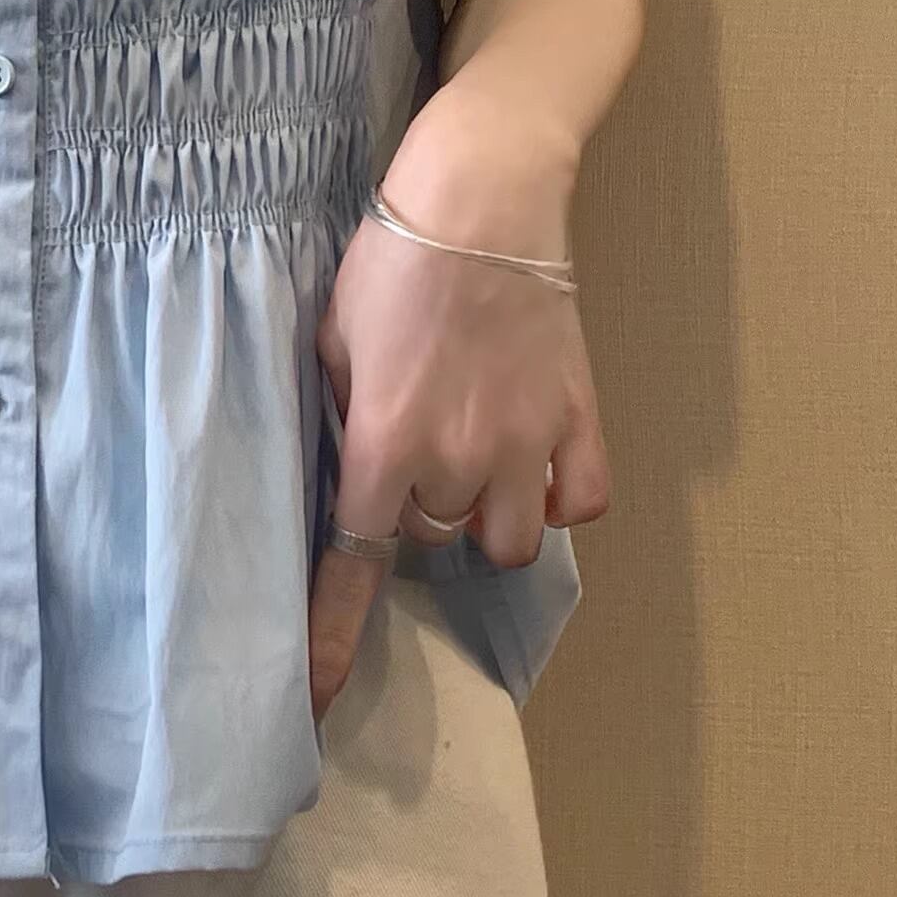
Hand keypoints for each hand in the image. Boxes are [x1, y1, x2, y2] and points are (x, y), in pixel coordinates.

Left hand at [307, 104, 612, 718]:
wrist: (482, 196)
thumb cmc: (391, 258)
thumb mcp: (329, 339)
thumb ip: (338, 417)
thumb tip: (345, 474)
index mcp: (385, 442)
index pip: (355, 564)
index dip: (334, 639)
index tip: (317, 701)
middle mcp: (459, 459)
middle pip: (433, 540)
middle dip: (415, 509)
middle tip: (411, 447)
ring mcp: (528, 442)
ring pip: (507, 539)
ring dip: (483, 515)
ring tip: (470, 462)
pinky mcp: (579, 415)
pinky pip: (579, 501)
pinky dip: (556, 498)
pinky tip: (533, 465)